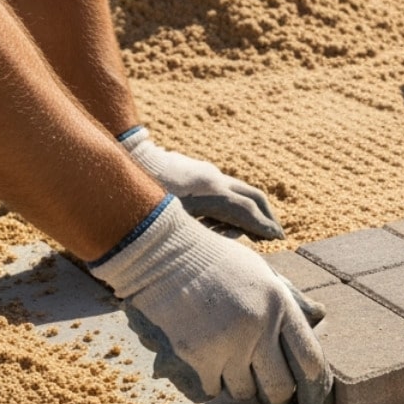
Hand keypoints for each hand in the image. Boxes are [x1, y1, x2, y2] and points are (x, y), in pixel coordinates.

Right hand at [91, 197, 332, 403]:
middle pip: (280, 388)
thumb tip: (321, 316)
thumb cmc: (216, 262)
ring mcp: (227, 343)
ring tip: (229, 363)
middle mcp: (259, 326)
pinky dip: (210, 384)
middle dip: (276, 397)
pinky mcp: (196, 356)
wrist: (163, 255)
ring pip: (244, 392)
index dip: (317, 390)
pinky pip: (213, 390)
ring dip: (239, 386)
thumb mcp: (263, 272)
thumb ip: (291, 299)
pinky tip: (205, 362)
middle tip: (269, 393)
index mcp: (280, 305)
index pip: (310, 360)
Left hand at [121, 127, 284, 239]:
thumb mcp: (168, 220)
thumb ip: (196, 233)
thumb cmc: (140, 196)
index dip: (264, 227)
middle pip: (254, 197)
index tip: (277, 239)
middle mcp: (215, 180)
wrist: (125, 153)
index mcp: (210, 193)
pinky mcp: (199, 171)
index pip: (247, 212)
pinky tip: (221, 220)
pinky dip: (233, 205)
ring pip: (241, 191)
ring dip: (249, 211)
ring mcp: (208, 173)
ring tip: (247, 232)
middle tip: (274, 234)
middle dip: (267, 216)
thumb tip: (215, 249)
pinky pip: (226, 188)